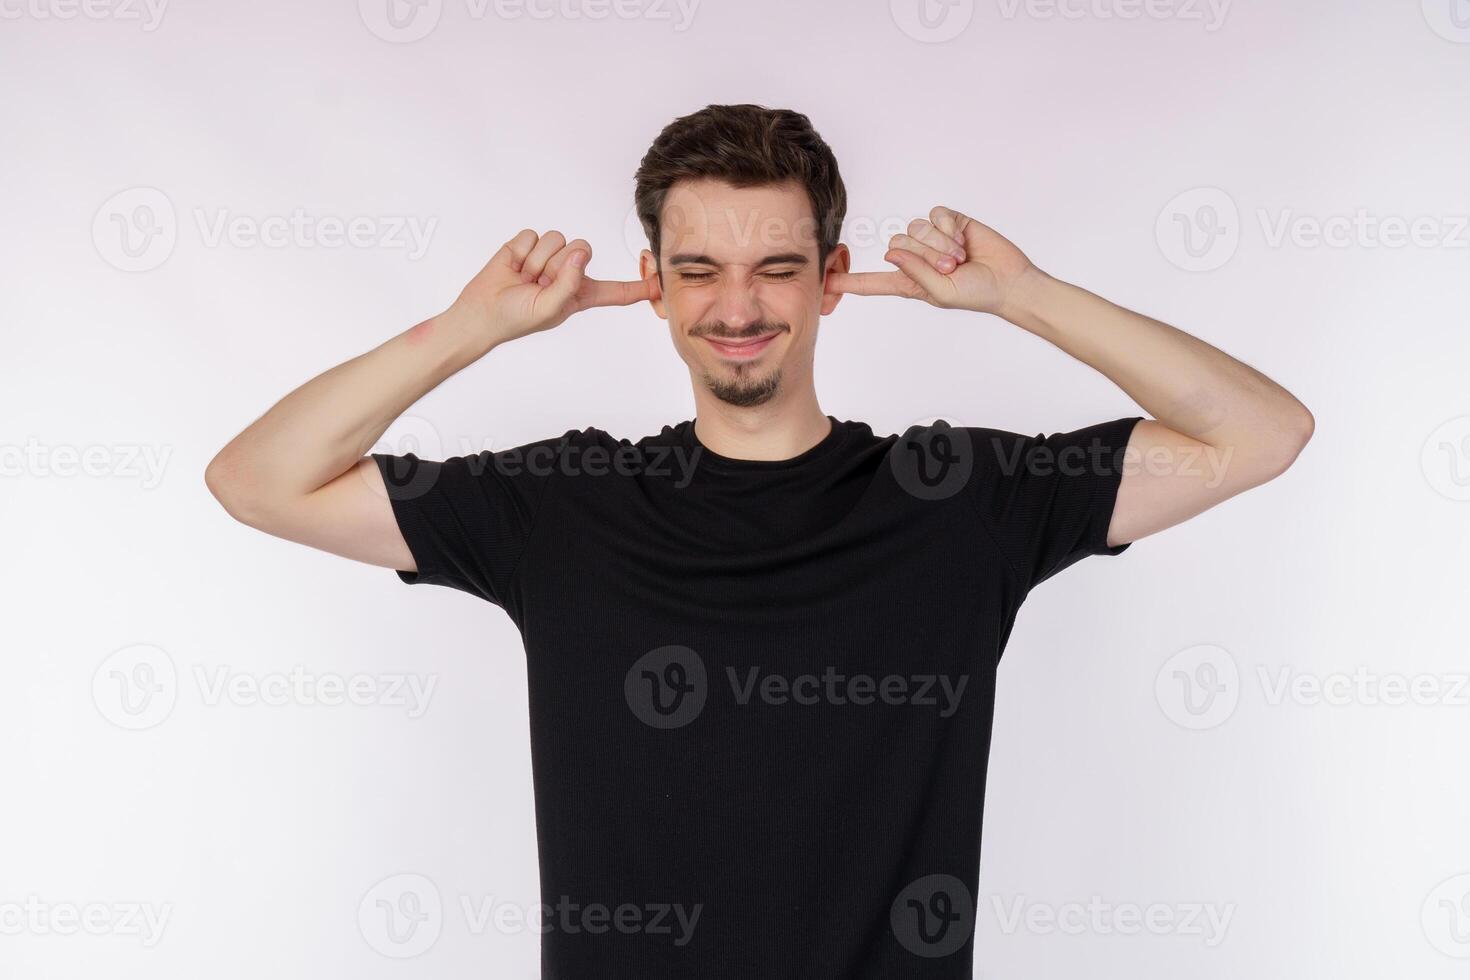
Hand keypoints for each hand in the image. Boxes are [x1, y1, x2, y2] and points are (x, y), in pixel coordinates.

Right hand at [451, 228, 653, 345]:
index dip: (639, 287)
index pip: (618, 291)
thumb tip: (580, 252)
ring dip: (537, 261)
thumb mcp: (550, 309)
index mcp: (582, 294)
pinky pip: (534, 235)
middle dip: (557, 265)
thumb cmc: (517, 318)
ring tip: (524, 279)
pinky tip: (513, 266)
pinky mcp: (528, 246)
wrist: (480, 312)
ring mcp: (549, 257)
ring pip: (558, 239)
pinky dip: (522, 252)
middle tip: (538, 285)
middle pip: (583, 249)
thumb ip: (570, 283)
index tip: (661, 282)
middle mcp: (570, 273)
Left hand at [826, 206, 1037, 317]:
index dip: (849, 282)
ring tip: (961, 257)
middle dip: (927, 256)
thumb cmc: (976, 293)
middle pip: (898, 244)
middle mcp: (916, 257)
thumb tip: (891, 251)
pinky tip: (964, 239)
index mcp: (909, 281)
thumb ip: (915, 274)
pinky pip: (935, 215)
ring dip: (940, 244)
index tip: (825, 282)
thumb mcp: (942, 293)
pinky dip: (949, 228)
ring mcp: (931, 238)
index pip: (872, 282)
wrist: (1008, 279)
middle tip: (952, 267)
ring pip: (916, 228)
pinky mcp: (948, 221)